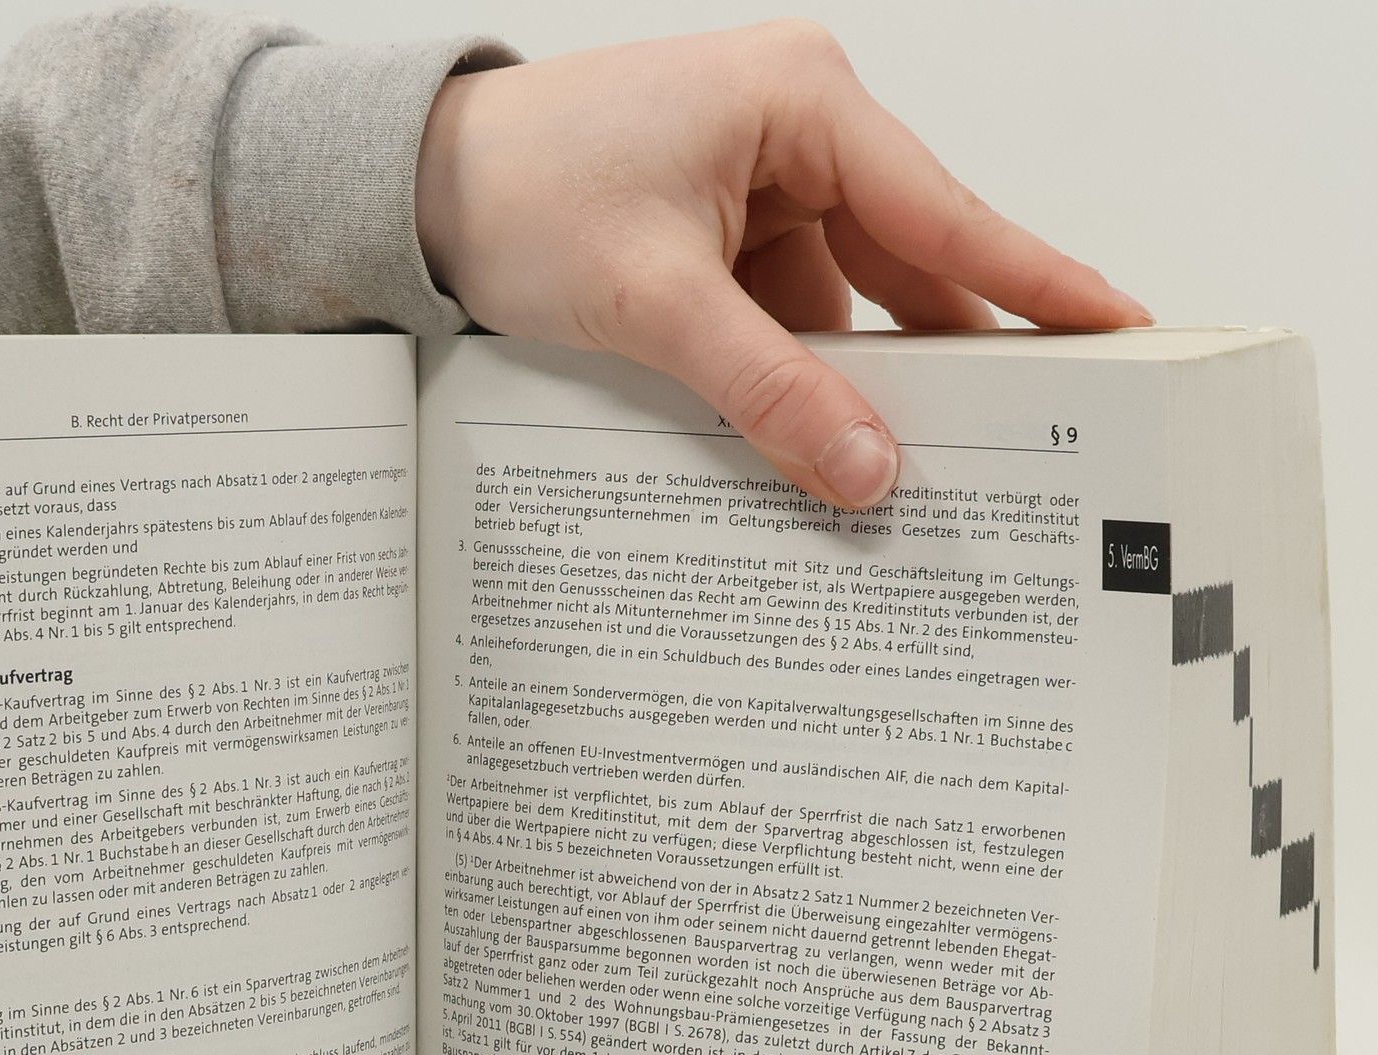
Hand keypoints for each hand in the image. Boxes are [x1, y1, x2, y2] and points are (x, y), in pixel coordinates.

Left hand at [415, 20, 1149, 508]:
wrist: (418, 190)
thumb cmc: (517, 193)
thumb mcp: (649, 299)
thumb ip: (764, 386)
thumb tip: (866, 466)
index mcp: (800, 103)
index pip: (943, 212)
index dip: (1034, 280)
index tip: (1121, 327)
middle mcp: (796, 136)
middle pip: (908, 266)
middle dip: (953, 356)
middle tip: (1040, 431)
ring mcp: (762, 193)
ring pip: (849, 307)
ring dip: (865, 384)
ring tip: (925, 467)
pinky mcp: (725, 243)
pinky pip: (791, 322)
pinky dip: (803, 383)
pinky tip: (825, 446)